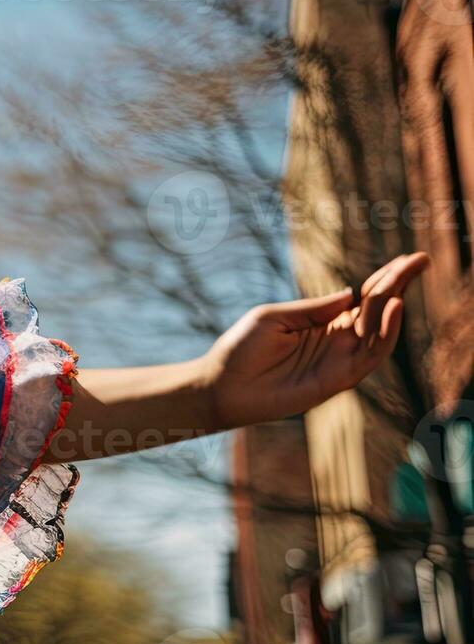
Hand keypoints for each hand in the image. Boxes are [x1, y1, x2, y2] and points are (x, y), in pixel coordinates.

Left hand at [202, 252, 430, 425]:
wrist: (220, 386)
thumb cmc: (241, 349)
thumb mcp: (274, 317)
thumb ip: (313, 308)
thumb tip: (352, 293)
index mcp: (323, 322)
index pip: (363, 298)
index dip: (386, 278)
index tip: (409, 258)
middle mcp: (337, 341)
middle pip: (377, 310)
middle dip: (400, 284)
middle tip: (422, 259)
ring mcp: (339, 361)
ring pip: (378, 332)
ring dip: (394, 308)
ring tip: (404, 283)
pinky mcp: (337, 380)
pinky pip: (368, 356)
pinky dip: (384, 333)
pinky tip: (392, 310)